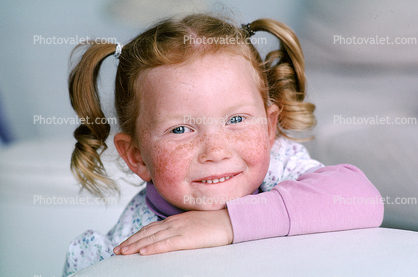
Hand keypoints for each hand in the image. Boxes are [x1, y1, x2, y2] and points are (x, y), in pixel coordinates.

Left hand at [113, 209, 232, 254]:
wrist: (230, 220)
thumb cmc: (215, 223)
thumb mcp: (194, 224)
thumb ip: (181, 229)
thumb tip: (171, 236)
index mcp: (175, 220)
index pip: (151, 228)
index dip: (137, 235)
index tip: (126, 243)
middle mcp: (174, 223)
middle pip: (147, 232)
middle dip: (131, 241)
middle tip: (117, 250)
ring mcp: (180, 230)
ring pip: (152, 238)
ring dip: (136, 245)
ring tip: (123, 252)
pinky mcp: (187, 238)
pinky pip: (166, 244)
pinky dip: (153, 248)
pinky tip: (143, 252)